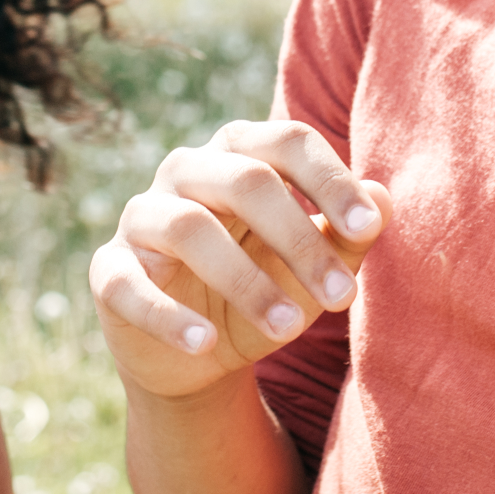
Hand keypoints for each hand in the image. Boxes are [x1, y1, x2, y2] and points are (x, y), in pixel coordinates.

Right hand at [88, 121, 392, 401]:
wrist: (202, 352)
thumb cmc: (265, 286)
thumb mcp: (311, 267)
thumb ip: (347, 234)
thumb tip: (384, 199)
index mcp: (241, 153)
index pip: (287, 141)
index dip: (330, 179)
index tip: (368, 226)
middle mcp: (186, 171)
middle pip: (244, 181)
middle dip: (299, 240)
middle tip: (344, 296)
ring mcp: (142, 217)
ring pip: (188, 227)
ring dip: (245, 281)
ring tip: (290, 329)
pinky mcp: (110, 271)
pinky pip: (129, 284)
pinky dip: (168, 316)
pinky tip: (205, 343)